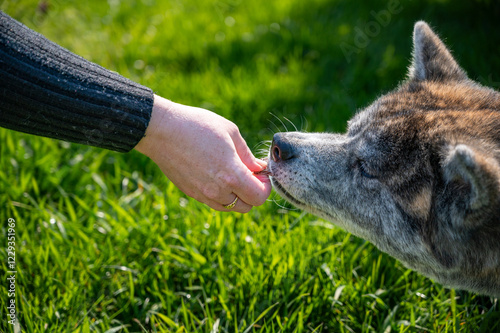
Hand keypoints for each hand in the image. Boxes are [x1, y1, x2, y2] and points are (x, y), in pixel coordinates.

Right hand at [135, 95, 271, 212]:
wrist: (161, 130)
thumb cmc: (198, 126)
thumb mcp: (230, 133)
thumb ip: (248, 155)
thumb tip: (260, 168)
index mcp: (231, 176)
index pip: (259, 198)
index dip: (265, 187)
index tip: (261, 173)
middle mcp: (217, 191)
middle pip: (247, 206)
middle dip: (252, 192)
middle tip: (249, 174)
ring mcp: (202, 194)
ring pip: (230, 207)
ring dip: (237, 195)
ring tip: (232, 174)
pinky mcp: (191, 193)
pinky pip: (214, 202)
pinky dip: (221, 194)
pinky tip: (217, 174)